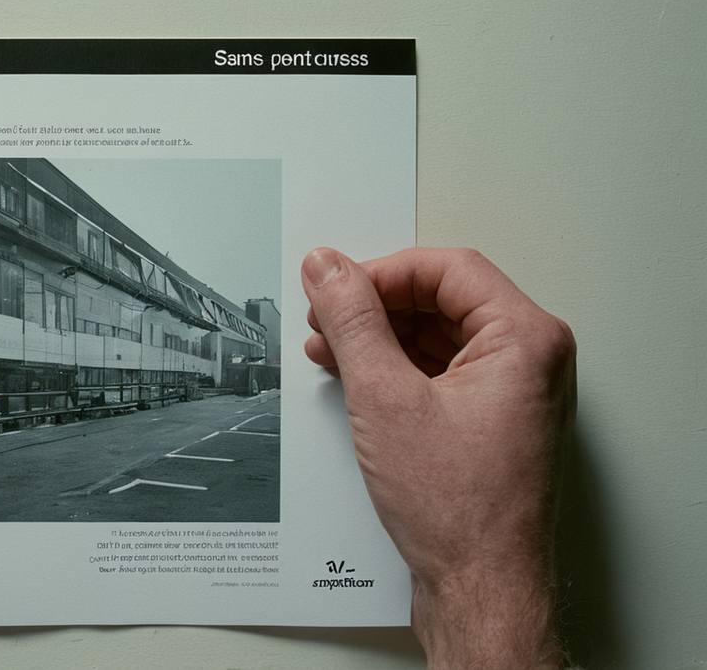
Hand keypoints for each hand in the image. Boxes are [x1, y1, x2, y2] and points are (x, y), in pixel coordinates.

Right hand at [301, 247, 574, 668]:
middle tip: (326, 314)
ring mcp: (514, 394)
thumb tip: (329, 270)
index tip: (337, 283)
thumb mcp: (385, 398)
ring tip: (329, 348)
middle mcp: (531, 361)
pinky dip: (395, 370)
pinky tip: (355, 378)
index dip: (381, 271)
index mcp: (527, 340)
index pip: (448, 270)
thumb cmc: (460, 511)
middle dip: (375, 306)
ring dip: (380, 338)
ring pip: (439, 337)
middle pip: (444, 300)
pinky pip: (441, 372)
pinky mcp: (492, 422)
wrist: (480, 588)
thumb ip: (353, 322)